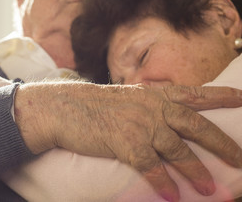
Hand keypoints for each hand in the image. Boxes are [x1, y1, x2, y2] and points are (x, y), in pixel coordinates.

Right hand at [14, 82, 241, 201]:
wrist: (62, 107)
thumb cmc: (91, 104)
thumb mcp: (124, 98)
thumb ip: (146, 106)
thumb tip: (165, 121)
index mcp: (152, 94)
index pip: (193, 94)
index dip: (219, 96)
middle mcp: (151, 107)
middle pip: (195, 125)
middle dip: (221, 143)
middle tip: (241, 159)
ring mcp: (139, 124)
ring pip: (178, 149)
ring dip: (196, 171)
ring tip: (212, 189)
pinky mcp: (124, 142)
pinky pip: (151, 166)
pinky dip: (163, 182)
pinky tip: (172, 196)